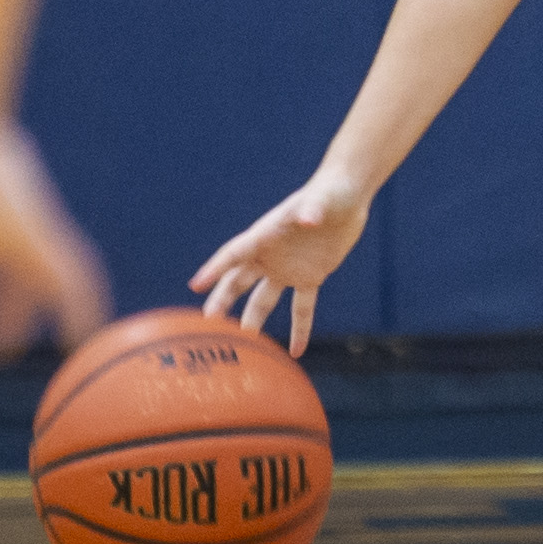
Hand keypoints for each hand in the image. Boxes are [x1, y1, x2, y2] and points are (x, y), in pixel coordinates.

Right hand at [189, 169, 370, 355]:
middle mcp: (270, 255)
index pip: (234, 254)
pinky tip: (295, 351)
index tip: (196, 285)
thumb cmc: (329, 192)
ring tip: (242, 346)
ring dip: (252, 321)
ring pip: (263, 300)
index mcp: (265, 235)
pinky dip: (300, 328)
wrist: (346, 196)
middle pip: (238, 282)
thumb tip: (308, 218)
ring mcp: (288, 268)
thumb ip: (311, 210)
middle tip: (206, 323)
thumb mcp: (320, 200)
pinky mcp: (310, 276)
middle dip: (222, 301)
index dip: (215, 269)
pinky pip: (302, 308)